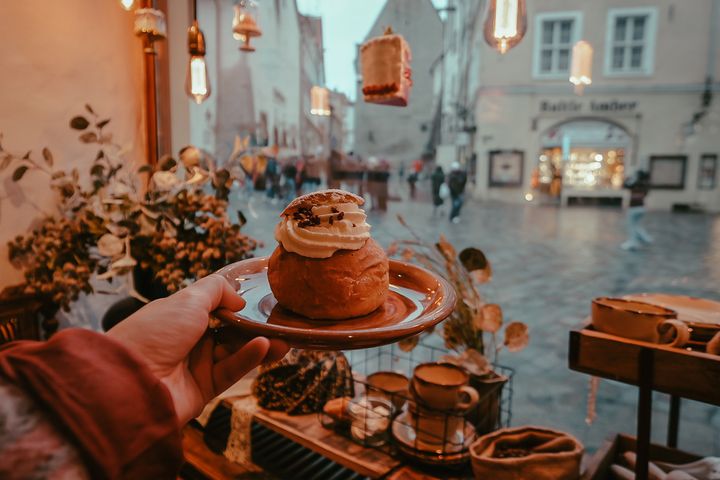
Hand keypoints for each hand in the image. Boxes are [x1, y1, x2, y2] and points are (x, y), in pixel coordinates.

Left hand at [107, 274, 288, 423]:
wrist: (131, 382)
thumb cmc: (155, 333)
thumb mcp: (188, 299)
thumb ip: (216, 291)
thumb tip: (238, 299)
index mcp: (179, 316)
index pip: (213, 307)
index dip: (236, 304)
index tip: (260, 299)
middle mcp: (188, 340)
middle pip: (229, 330)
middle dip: (254, 326)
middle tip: (280, 322)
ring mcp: (196, 365)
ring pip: (235, 351)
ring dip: (259, 343)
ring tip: (283, 339)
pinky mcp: (204, 388)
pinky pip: (232, 370)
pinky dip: (249, 358)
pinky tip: (265, 347)